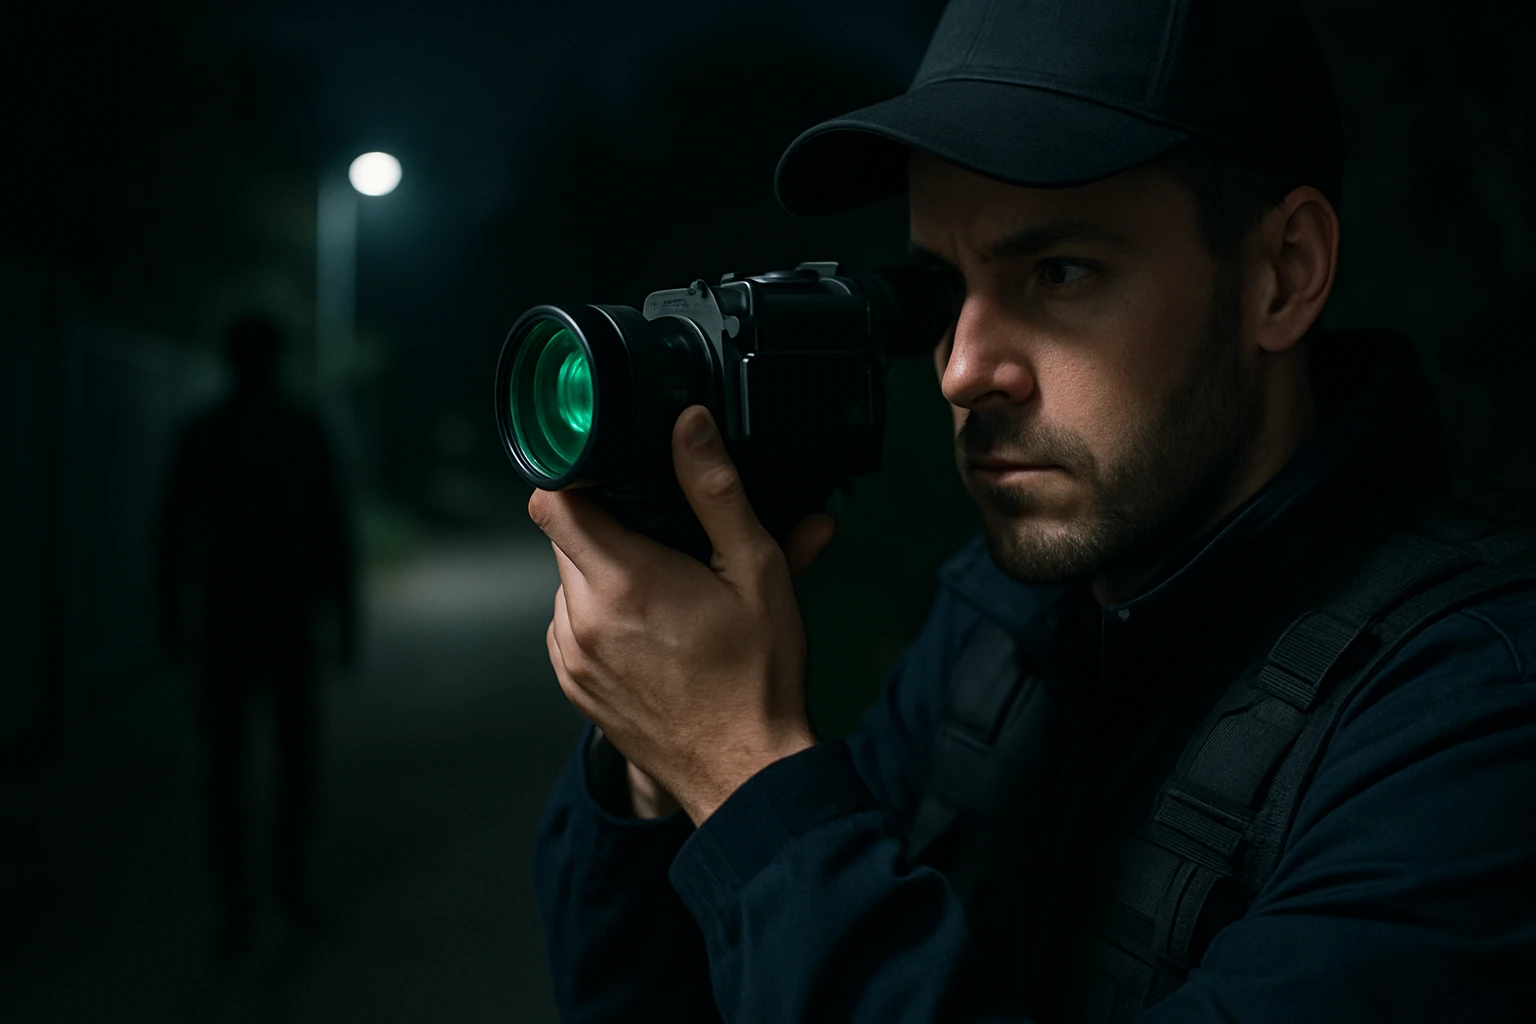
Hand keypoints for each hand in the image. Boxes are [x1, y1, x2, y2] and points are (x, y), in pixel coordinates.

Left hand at [532, 405, 836, 822]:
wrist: (743, 771)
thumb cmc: (757, 677)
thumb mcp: (756, 570)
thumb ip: (717, 491)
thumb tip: (691, 425)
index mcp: (623, 581)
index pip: (553, 499)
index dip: (575, 475)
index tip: (610, 473)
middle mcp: (581, 617)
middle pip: (566, 536)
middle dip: (609, 523)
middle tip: (665, 538)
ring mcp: (570, 655)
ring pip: (570, 580)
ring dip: (606, 571)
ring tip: (667, 590)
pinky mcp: (572, 683)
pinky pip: (571, 623)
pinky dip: (602, 614)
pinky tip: (653, 630)